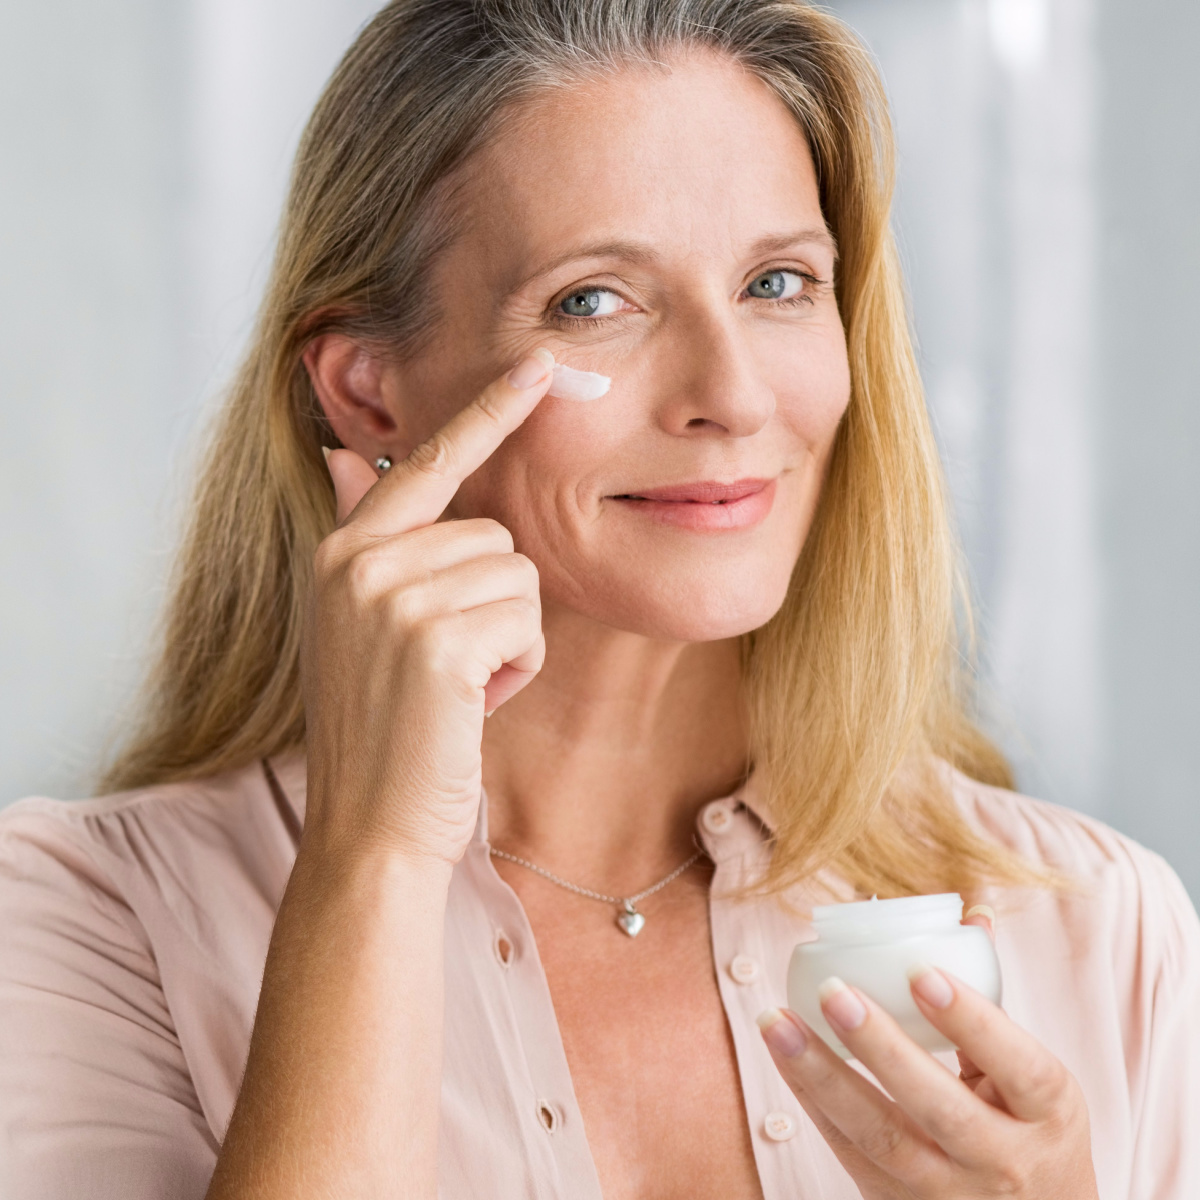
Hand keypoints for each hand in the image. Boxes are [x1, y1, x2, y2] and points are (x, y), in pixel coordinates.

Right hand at [300, 349, 555, 868]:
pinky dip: (519, 665)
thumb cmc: (387, 730)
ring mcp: (391, 597)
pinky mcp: (435, 638)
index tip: (540, 364)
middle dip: (496, 604)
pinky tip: (474, 704)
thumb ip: (370, 538)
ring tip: (460, 688)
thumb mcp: (364, 625)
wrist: (370, 827)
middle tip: (452, 668)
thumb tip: (345, 455)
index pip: (426, 462)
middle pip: (494, 535)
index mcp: (344, 552)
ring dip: (510, 637)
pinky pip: (526, 619)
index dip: (487, 412)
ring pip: (518, 575)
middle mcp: (358, 561)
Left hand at [757, 909, 1098, 1198]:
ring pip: (881, 1138)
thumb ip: (994, 1002)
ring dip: (821, 1075)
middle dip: (880, 1047)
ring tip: (778, 1022)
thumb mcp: (1035, 1082)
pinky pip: (850, 1154)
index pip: (1018, 1066)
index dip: (971, 1019)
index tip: (920, 970)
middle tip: (834, 990)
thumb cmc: (1030, 1134)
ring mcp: (951, 1195)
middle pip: (939, 1108)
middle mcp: (1004, 1161)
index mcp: (1049, 1114)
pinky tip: (784, 1056)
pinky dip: (813, 1101)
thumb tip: (973, 915)